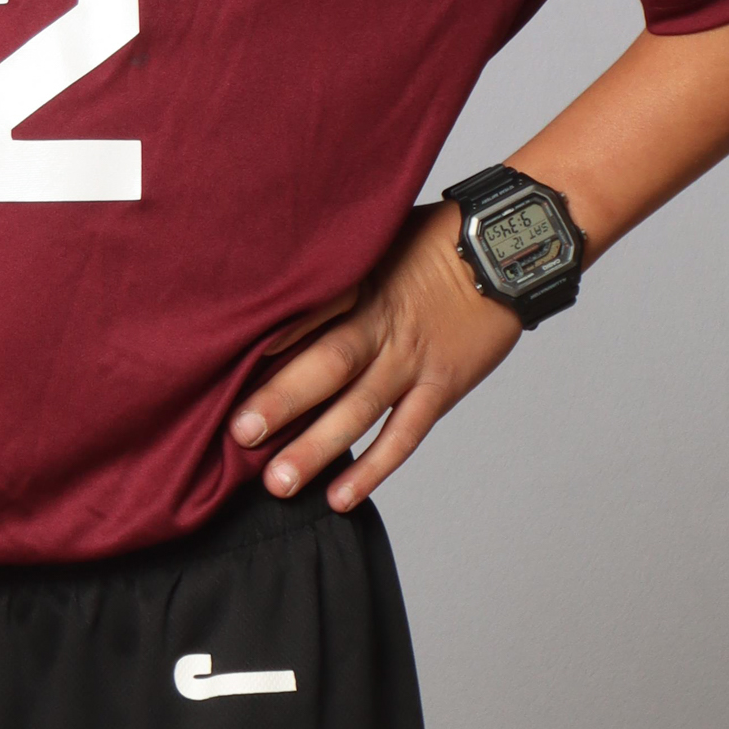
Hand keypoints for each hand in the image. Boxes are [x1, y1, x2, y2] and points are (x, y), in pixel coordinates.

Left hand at [230, 204, 521, 511]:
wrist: (508, 251)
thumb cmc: (437, 237)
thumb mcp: (378, 232)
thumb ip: (334, 256)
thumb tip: (278, 265)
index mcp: (362, 281)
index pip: (308, 311)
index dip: (268, 337)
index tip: (221, 364)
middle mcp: (383, 325)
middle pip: (327, 365)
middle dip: (281, 402)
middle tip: (239, 435)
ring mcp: (413, 360)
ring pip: (360, 409)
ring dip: (318, 448)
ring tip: (278, 483)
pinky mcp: (441, 386)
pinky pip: (404, 433)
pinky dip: (373, 467)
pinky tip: (340, 497)